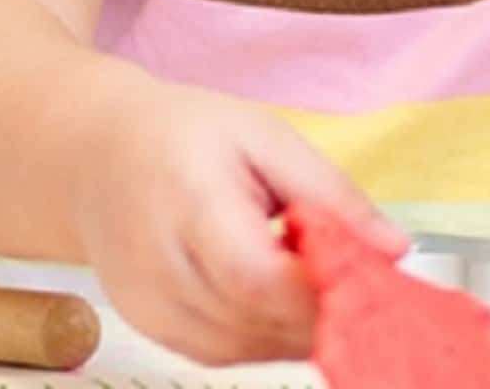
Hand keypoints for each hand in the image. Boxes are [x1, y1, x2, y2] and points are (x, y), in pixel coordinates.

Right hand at [69, 81, 404, 364]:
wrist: (97, 156)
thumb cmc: (182, 135)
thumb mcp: (267, 137)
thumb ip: (329, 193)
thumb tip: (392, 247)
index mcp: (188, 202)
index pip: (256, 275)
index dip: (319, 292)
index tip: (372, 280)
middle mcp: (156, 265)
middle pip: (250, 320)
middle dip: (320, 313)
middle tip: (365, 286)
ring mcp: (145, 305)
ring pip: (238, 348)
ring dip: (295, 332)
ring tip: (325, 288)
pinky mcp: (148, 328)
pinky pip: (217, 354)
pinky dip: (264, 339)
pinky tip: (286, 306)